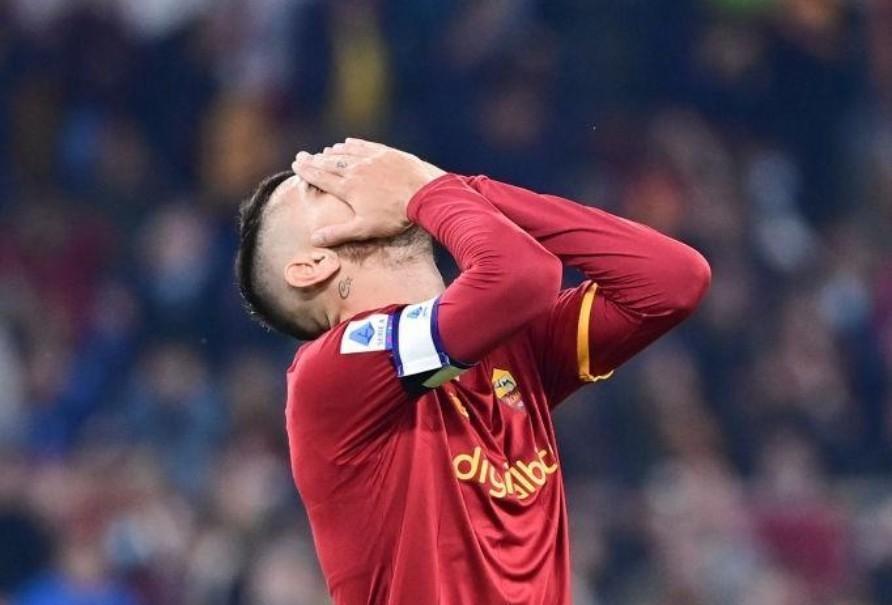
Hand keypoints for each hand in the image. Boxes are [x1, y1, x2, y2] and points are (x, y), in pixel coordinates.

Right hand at [292, 139, 445, 246]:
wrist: (423, 194)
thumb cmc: (394, 216)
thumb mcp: (364, 229)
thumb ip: (338, 233)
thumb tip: (314, 239)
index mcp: (348, 188)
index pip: (321, 177)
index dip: (307, 171)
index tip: (296, 164)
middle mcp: (356, 170)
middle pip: (330, 163)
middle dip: (314, 160)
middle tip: (302, 155)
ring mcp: (371, 159)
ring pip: (346, 153)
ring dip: (332, 152)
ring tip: (323, 152)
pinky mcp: (386, 153)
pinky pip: (364, 146)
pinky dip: (353, 144)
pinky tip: (347, 142)